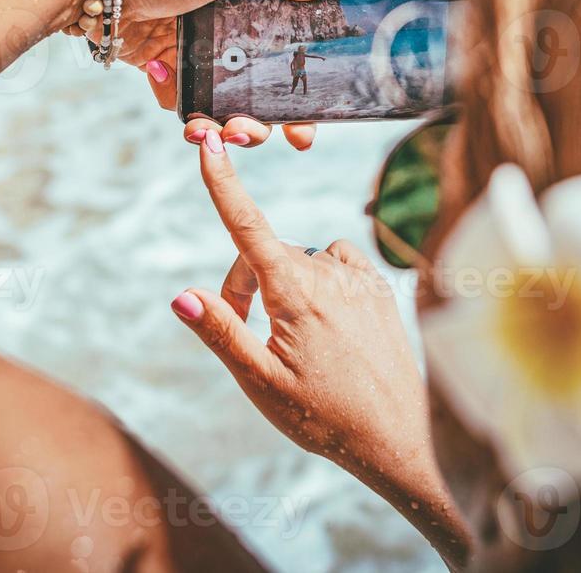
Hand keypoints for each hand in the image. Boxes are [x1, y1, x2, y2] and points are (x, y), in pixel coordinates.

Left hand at [119, 0, 341, 150]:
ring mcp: (196, 55)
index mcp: (250, 10)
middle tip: (247, 134)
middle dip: (257, 125)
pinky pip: (181, 102)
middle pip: (257, 96)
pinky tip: (162, 77)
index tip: (305, 131)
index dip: (301, 98)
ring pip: (220, 107)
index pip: (289, 61)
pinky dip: (177, 104)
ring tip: (205, 130)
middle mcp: (228, 36)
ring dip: (217, 125)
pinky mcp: (165, 69)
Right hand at [170, 132, 470, 565]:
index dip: (223, 182)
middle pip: (264, 254)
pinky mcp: (378, 284)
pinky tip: (325, 322)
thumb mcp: (262, 383)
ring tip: (293, 341)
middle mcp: (330, 273)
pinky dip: (318, 281)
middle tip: (247, 334)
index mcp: (296, 293)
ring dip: (282, 285)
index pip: (247, 227)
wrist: (400, 437)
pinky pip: (334, 262)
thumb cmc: (326, 417)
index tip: (208, 142)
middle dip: (244, 283)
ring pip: (299, 260)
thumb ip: (222, 332)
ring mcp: (358, 276)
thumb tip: (181, 294)